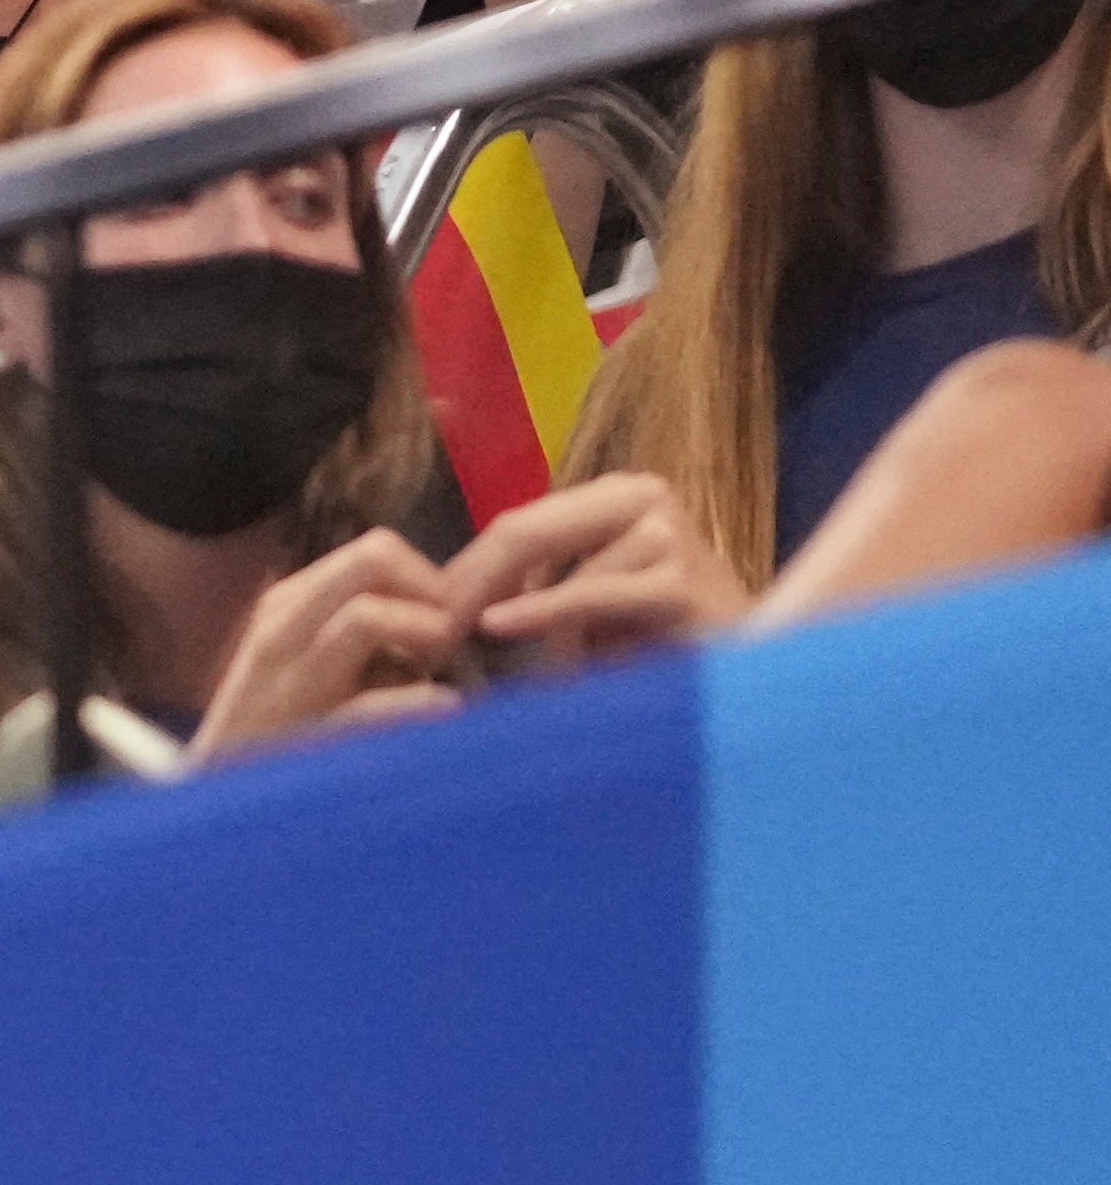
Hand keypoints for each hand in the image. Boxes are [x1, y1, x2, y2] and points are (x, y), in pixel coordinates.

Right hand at [190, 525, 463, 761]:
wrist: (222, 794)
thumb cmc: (278, 730)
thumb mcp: (311, 664)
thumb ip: (361, 633)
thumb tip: (444, 618)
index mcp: (291, 603)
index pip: (377, 550)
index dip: (428, 579)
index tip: (448, 629)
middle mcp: (285, 622)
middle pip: (374, 557)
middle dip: (432, 593)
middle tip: (450, 645)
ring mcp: (291, 676)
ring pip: (366, 617)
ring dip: (424, 635)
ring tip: (443, 677)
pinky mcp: (304, 731)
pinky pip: (368, 706)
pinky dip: (415, 704)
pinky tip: (443, 710)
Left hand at [436, 472, 750, 673]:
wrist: (762, 689)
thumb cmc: (668, 650)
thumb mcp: (593, 603)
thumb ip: (537, 580)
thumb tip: (451, 592)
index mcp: (621, 494)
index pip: (519, 524)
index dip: (466, 568)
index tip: (422, 610)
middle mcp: (646, 498)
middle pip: (523, 531)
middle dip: (466, 581)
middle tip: (425, 630)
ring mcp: (669, 535)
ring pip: (553, 570)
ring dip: (517, 625)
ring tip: (477, 666)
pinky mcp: (682, 584)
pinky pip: (587, 595)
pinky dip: (539, 613)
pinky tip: (498, 627)